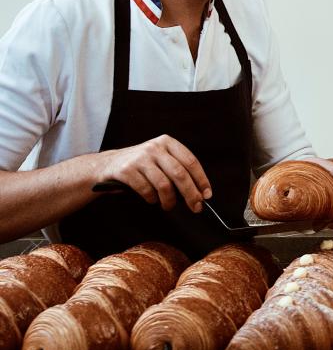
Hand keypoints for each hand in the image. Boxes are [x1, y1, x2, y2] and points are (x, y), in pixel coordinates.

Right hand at [96, 135, 211, 212]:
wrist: (108, 164)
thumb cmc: (142, 166)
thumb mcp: (160, 159)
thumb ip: (177, 170)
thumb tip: (199, 193)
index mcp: (167, 142)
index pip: (190, 161)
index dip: (201, 179)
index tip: (207, 195)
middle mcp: (155, 147)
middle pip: (180, 174)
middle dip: (191, 194)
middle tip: (196, 207)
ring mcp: (140, 158)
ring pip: (164, 185)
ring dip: (169, 200)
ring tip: (168, 206)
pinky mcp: (127, 170)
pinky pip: (146, 190)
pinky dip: (152, 199)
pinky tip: (151, 199)